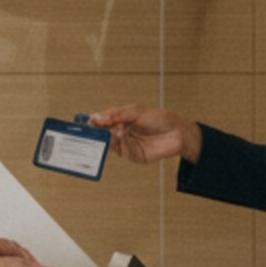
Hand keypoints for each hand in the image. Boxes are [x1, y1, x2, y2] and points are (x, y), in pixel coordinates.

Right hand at [86, 104, 202, 166]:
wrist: (177, 133)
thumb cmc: (159, 119)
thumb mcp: (137, 111)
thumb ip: (117, 114)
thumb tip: (97, 117)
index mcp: (121, 120)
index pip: (103, 121)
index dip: (95, 121)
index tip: (88, 121)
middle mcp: (122, 133)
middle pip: (104, 134)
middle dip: (98, 131)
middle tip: (94, 128)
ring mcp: (127, 145)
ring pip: (110, 143)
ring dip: (109, 137)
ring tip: (113, 129)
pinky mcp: (133, 155)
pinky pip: (120, 151)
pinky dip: (117, 144)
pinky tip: (120, 136)